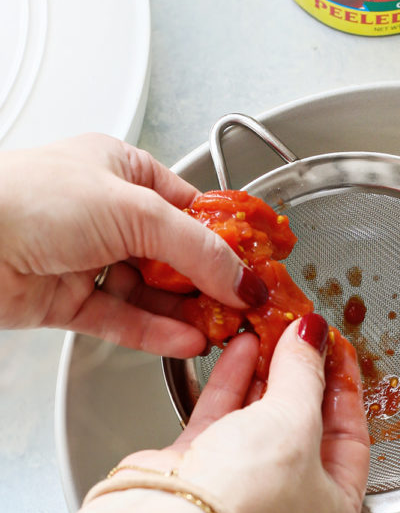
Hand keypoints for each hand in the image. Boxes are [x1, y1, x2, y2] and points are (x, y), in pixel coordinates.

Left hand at [0, 134, 267, 355]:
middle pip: (175, 255)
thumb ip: (197, 249)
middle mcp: (105, 214)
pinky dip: (155, 333)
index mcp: (121, 171)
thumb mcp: (134, 210)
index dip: (227, 239)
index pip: (191, 208)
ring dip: (186, 314)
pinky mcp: (67, 302)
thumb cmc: (28, 198)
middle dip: (211, 283)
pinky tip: (186, 342)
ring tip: (222, 330)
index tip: (258, 266)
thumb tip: (242, 277)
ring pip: (150, 293)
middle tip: (246, 306)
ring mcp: (85, 259)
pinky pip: (123, 320)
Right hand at [110, 314, 370, 512]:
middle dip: (303, 378)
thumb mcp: (296, 421)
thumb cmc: (248, 499)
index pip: (352, 440)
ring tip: (272, 334)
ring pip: (261, 422)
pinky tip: (241, 350)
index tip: (338, 350)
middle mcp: (290, 509)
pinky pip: (225, 420)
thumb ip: (305, 373)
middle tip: (303, 338)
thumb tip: (312, 339)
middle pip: (305, 429)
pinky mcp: (200, 474)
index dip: (346, 388)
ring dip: (267, 375)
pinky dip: (234, 383)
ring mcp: (243, 492)